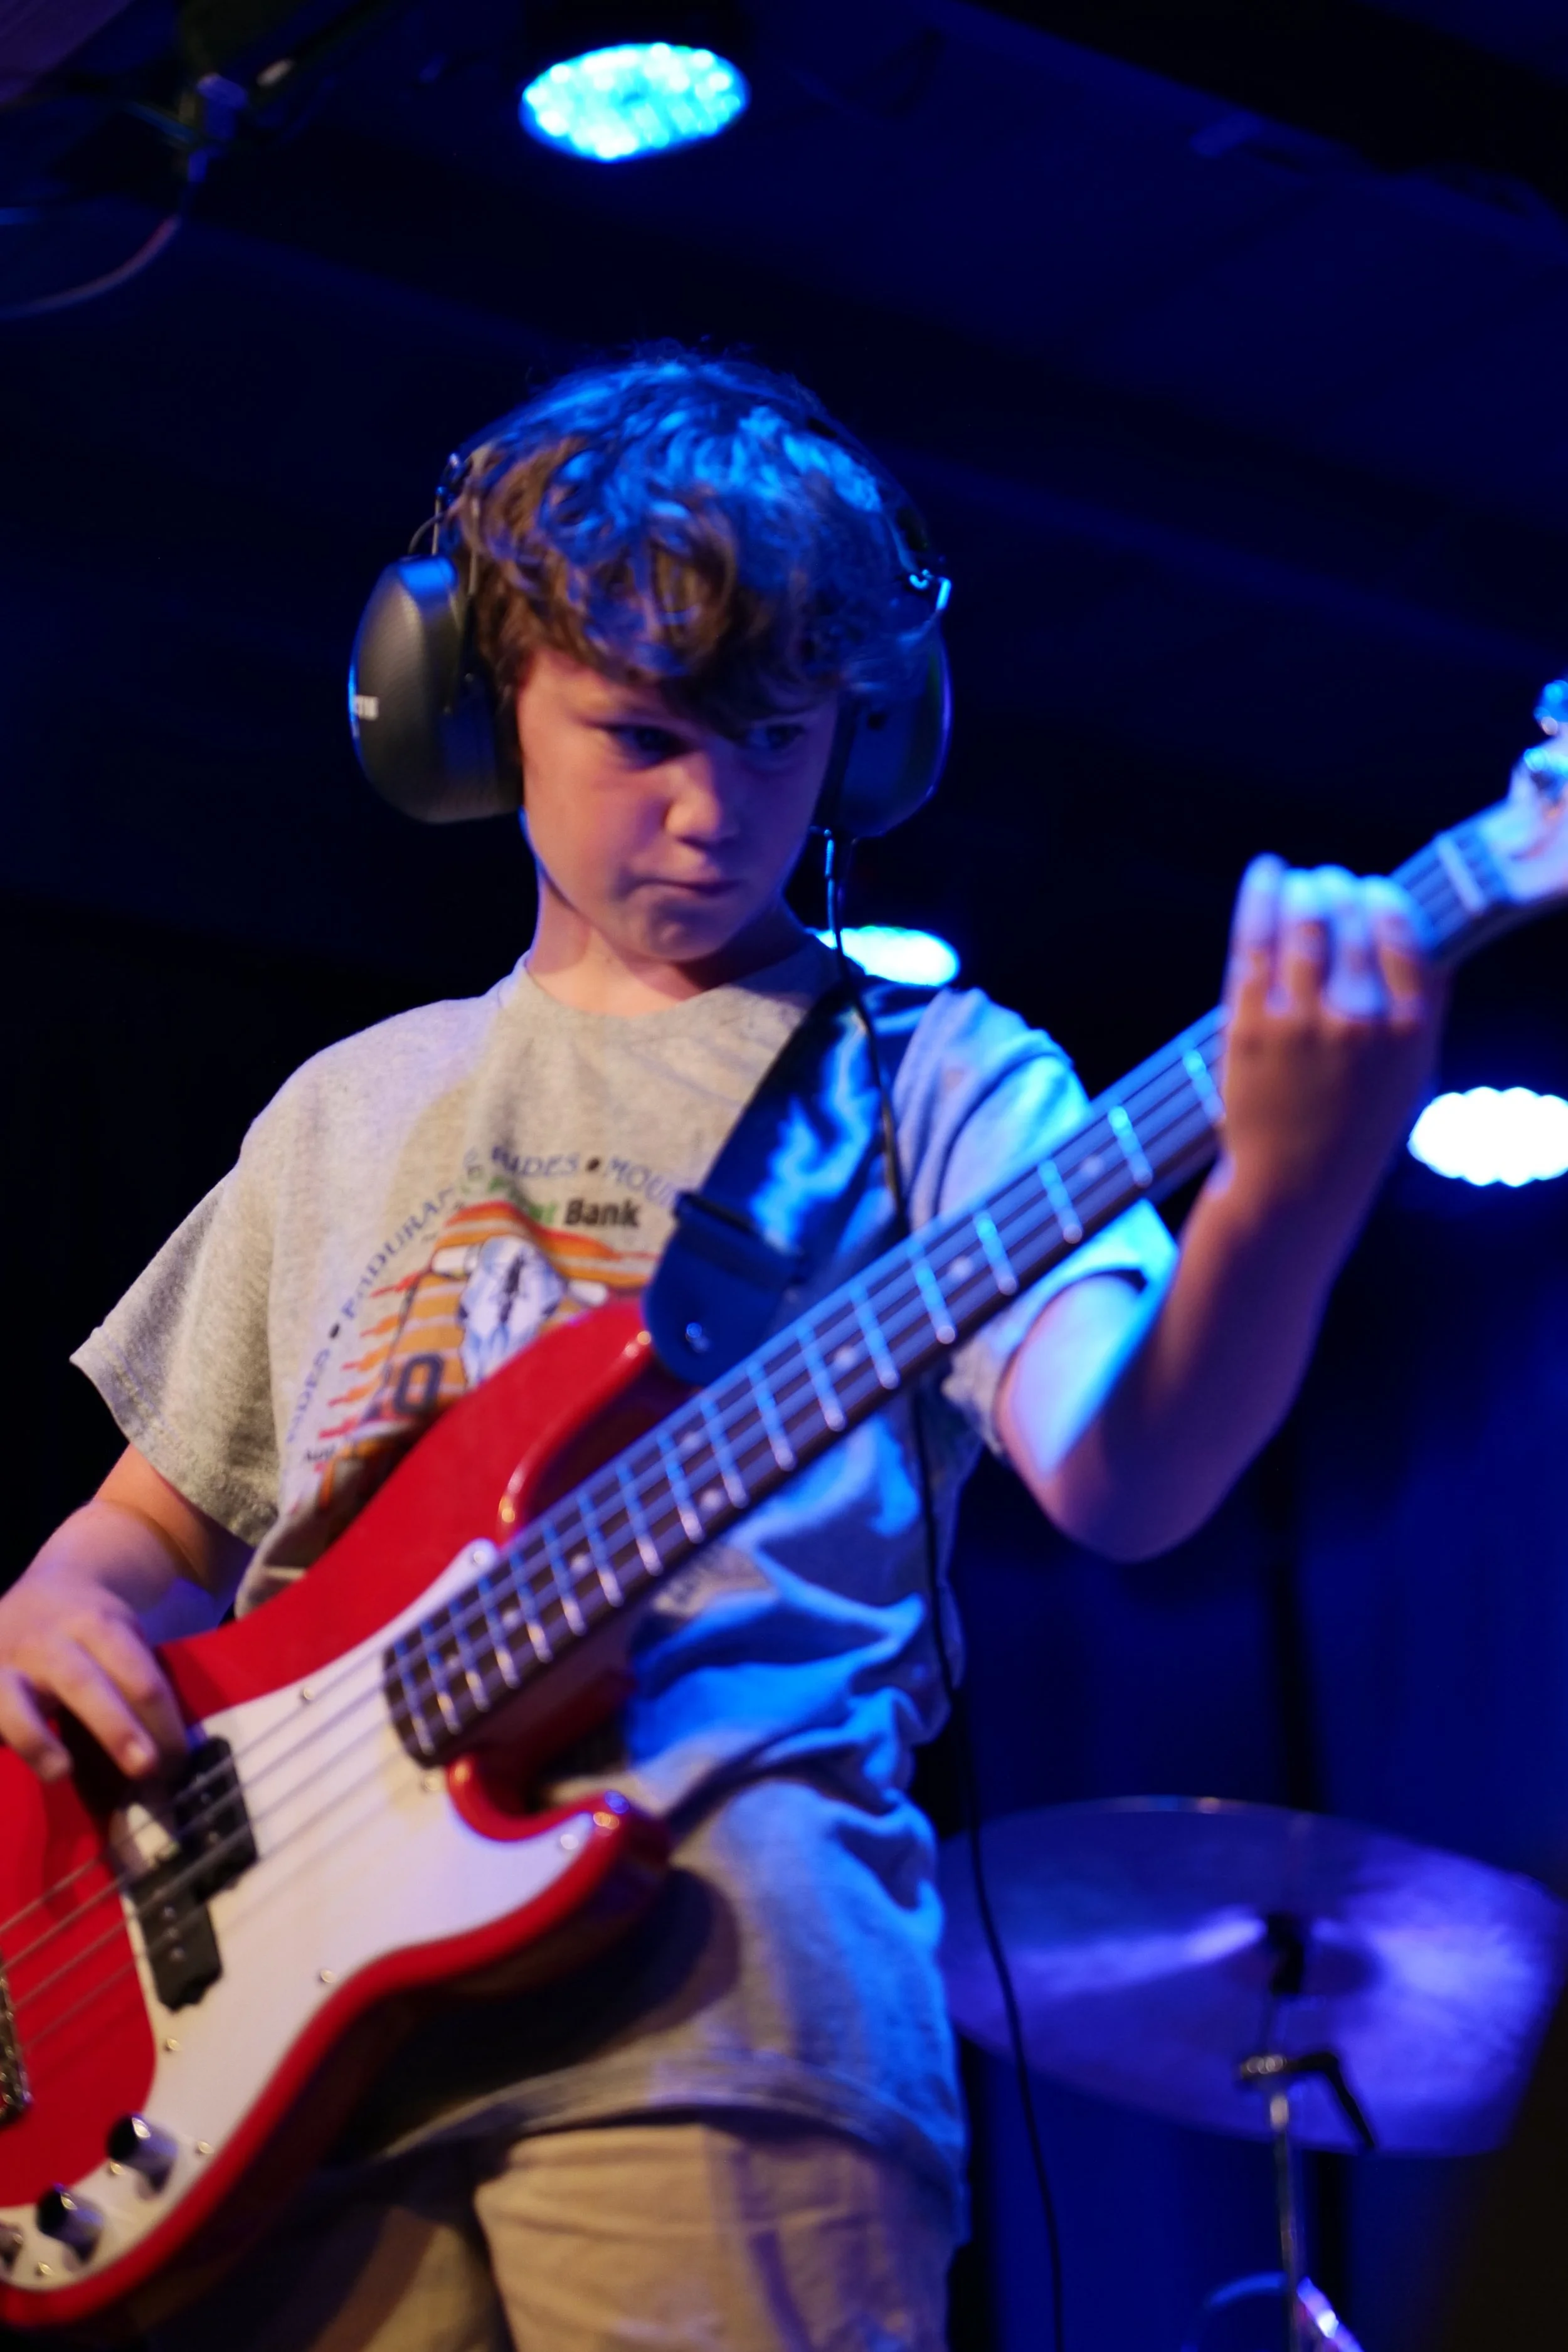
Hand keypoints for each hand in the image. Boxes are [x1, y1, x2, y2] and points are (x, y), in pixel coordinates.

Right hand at [0, 1529, 189, 1783]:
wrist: (44, 1587)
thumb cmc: (95, 1627)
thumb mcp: (124, 1634)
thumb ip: (140, 1681)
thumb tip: (175, 1754)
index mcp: (100, 1626)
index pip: (138, 1676)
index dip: (162, 1720)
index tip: (180, 1762)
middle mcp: (52, 1642)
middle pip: (85, 1684)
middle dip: (116, 1728)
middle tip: (146, 1769)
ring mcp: (8, 1663)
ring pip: (16, 1701)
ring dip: (38, 1739)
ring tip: (62, 1773)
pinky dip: (0, 1737)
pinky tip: (7, 1761)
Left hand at [1216, 856, 1444, 1245]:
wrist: (1293, 1188)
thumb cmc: (1354, 1128)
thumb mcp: (1411, 1076)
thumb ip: (1420, 1008)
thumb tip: (1415, 930)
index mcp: (1409, 1032)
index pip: (1404, 932)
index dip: (1384, 899)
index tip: (1371, 891)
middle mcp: (1358, 1021)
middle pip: (1351, 919)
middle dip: (1339, 887)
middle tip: (1327, 883)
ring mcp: (1299, 1023)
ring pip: (1303, 921)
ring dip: (1301, 887)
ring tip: (1297, 881)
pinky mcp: (1248, 1027)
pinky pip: (1253, 942)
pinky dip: (1259, 897)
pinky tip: (1266, 873)